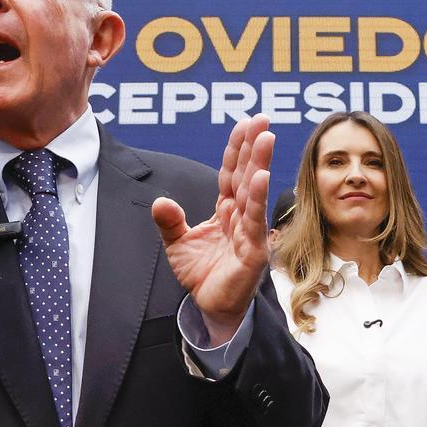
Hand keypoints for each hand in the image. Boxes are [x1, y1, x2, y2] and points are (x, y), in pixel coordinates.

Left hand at [152, 114, 272, 344]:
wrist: (211, 308)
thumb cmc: (202, 275)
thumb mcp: (177, 244)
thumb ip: (170, 221)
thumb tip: (160, 201)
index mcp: (226, 210)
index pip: (231, 173)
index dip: (236, 149)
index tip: (244, 124)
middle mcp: (242, 216)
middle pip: (246, 174)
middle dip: (254, 146)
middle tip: (262, 118)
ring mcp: (250, 231)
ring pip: (253, 191)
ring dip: (259, 163)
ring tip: (266, 137)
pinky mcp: (253, 250)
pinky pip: (254, 220)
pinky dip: (257, 198)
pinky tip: (260, 177)